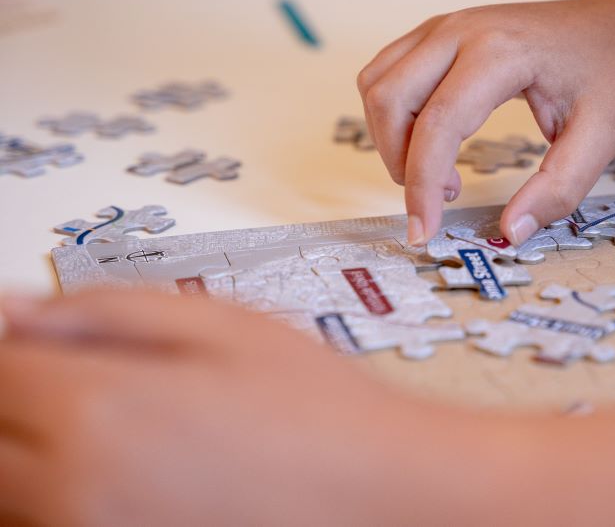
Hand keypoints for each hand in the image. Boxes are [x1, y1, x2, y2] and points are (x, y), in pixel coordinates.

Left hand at [0, 290, 487, 525]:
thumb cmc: (316, 410)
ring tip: (98, 425)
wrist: (376, 491)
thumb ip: (106, 312)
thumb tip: (18, 309)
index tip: (25, 337)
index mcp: (97, 408)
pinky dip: (53, 496)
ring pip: (4, 493)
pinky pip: (45, 526)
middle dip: (10, 400)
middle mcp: (73, 487)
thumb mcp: (220, 324)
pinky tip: (118, 471)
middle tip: (58, 380)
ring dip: (22, 453)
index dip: (8, 345)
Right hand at [357, 0, 614, 244]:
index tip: (424, 230)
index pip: (439, 123)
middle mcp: (460, 30)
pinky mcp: (433, 34)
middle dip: (401, 164)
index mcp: (501, 51)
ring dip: (390, 141)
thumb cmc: (605, 75)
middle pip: (390, 100)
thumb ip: (559, 187)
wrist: (609, 26)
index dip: (423, 184)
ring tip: (441, 172)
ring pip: (377, 86)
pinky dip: (392, 118)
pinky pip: (385, 75)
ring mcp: (441, 27)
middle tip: (443, 198)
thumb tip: (511, 231)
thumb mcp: (600, 136)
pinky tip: (431, 142)